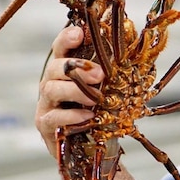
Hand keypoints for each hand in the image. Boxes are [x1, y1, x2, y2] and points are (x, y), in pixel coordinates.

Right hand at [34, 26, 103, 155]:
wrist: (93, 146)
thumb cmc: (101, 112)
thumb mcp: (109, 89)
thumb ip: (114, 71)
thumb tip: (133, 48)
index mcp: (66, 71)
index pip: (61, 48)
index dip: (66, 39)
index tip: (79, 34)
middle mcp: (52, 83)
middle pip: (54, 67)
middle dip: (76, 68)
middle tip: (100, 74)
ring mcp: (46, 104)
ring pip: (52, 90)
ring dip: (75, 91)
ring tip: (96, 98)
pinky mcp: (45, 125)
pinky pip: (54, 117)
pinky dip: (71, 115)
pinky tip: (87, 116)